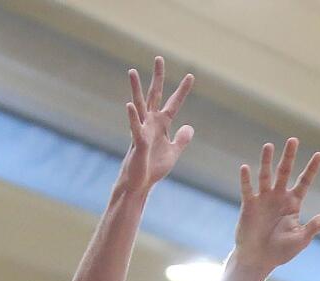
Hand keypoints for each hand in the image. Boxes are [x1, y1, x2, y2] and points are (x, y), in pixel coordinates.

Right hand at [120, 58, 193, 193]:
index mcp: (162, 125)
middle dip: (158, 78)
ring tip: (132, 71)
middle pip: (155, 96)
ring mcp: (142, 131)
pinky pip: (134, 127)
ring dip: (136, 89)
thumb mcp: (174, 152)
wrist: (140, 183)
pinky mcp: (137, 143)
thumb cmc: (154, 167)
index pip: (174, 104)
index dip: (182, 91)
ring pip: (139, 106)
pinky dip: (132, 117)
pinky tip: (129, 105)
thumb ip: (182, 139)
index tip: (190, 76)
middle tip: (159, 58)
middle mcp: (151, 123)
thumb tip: (190, 126)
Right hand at [233, 138, 319, 274]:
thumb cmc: (281, 251)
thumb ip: (316, 225)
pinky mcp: (249, 206)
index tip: (319, 154)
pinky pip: (247, 189)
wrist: (259, 260)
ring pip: (265, 176)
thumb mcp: (302, 238)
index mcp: (293, 203)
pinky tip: (245, 167)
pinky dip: (246, 179)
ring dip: (266, 161)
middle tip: (293, 140)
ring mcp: (263, 199)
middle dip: (289, 157)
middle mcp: (279, 197)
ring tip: (269, 146)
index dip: (311, 169)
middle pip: (285, 172)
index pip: (304, 182)